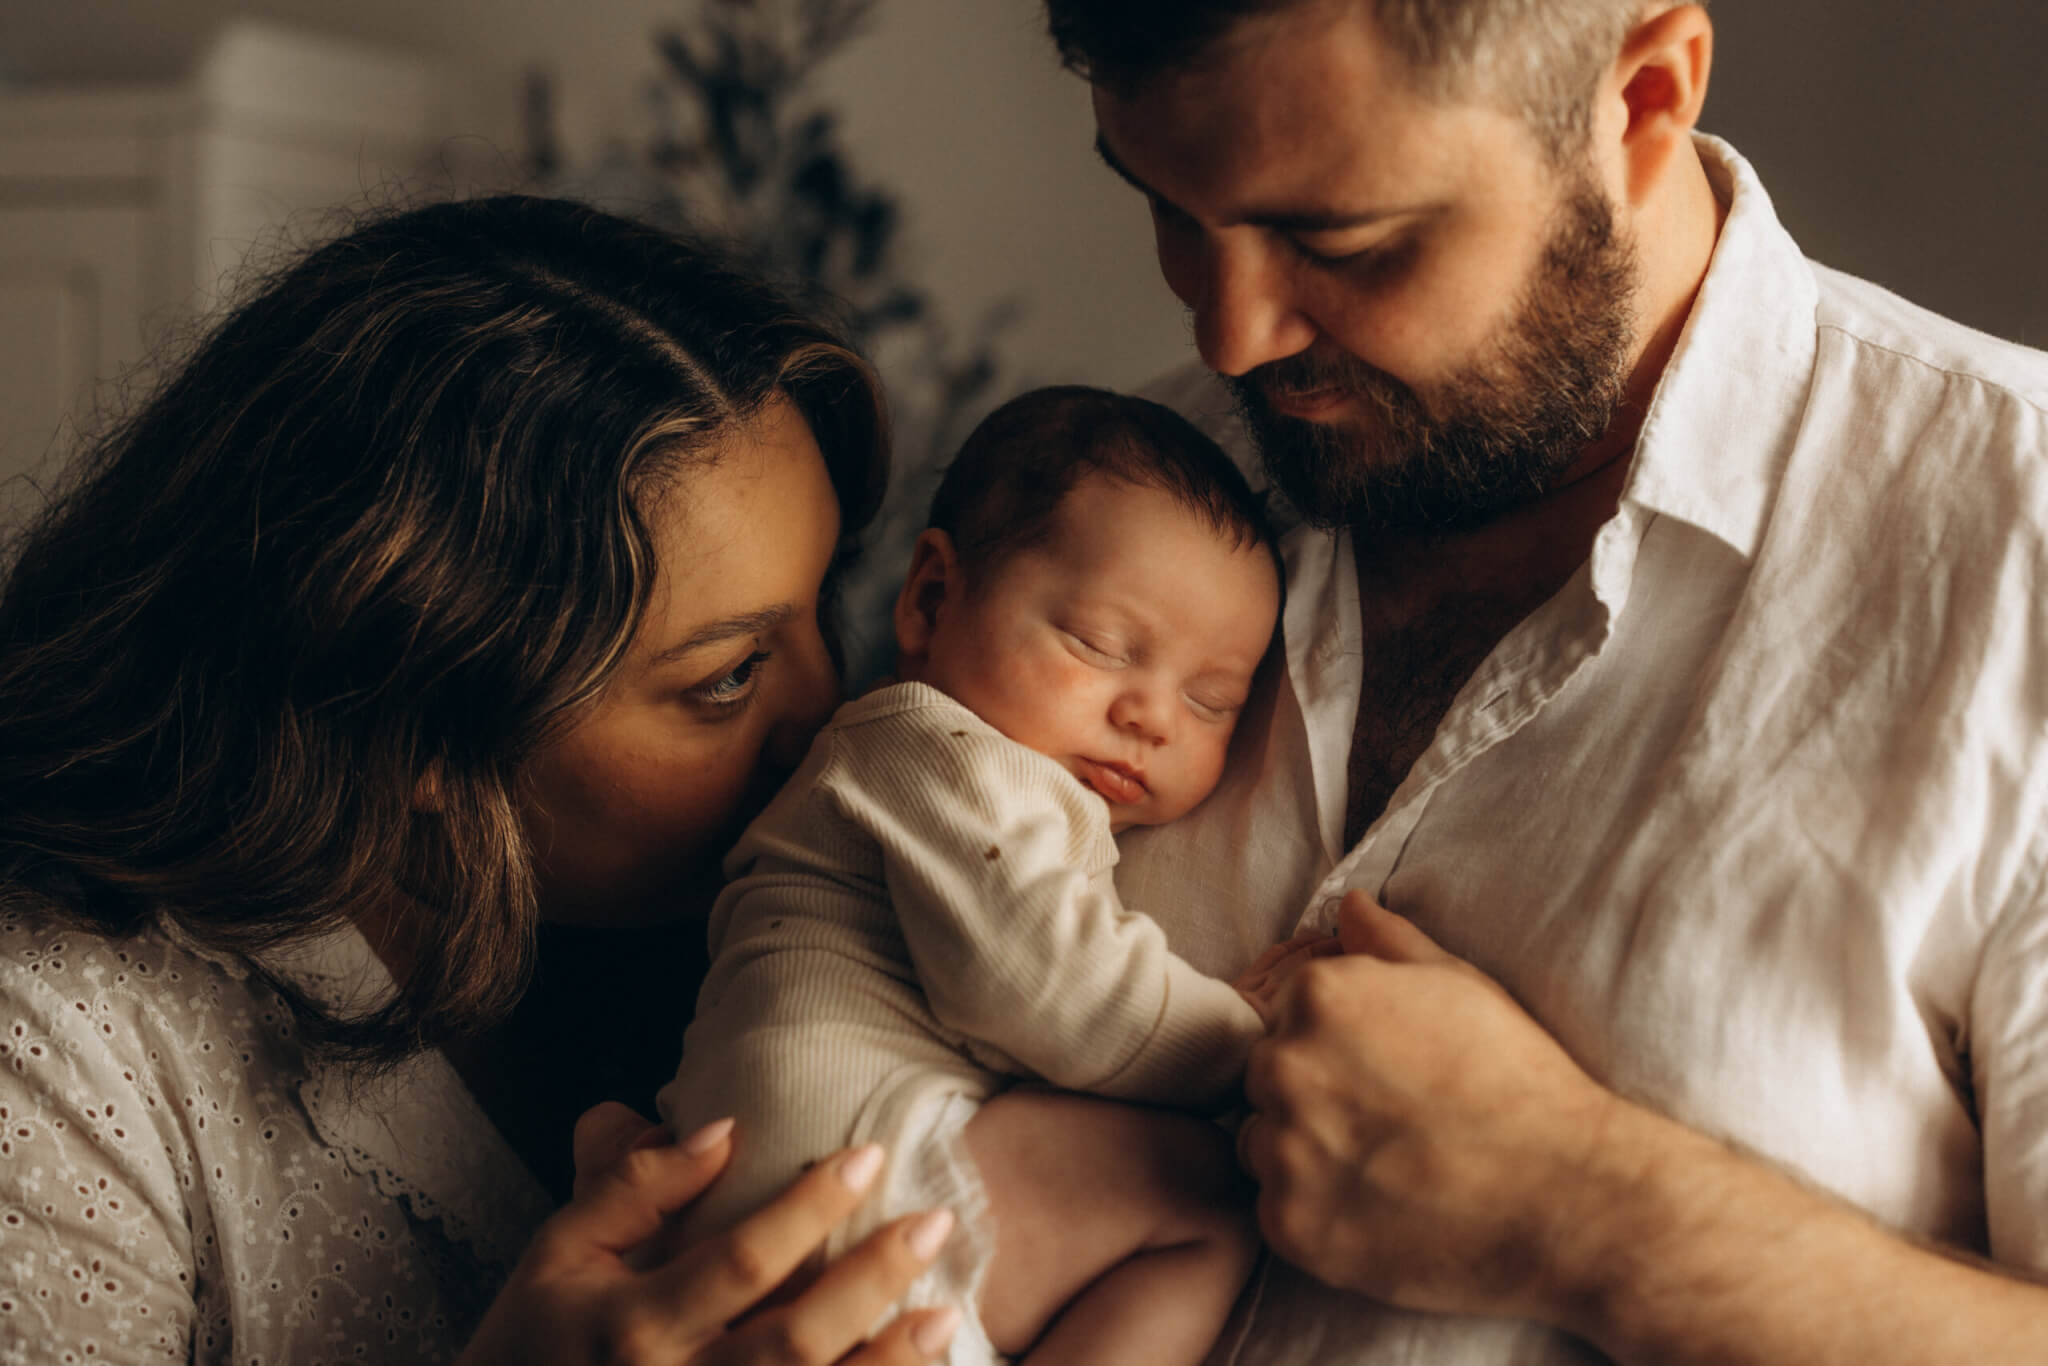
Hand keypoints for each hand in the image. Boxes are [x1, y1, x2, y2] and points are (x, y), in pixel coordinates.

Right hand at [459, 1102, 961, 1364]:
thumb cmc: (529, 1342)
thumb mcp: (559, 1253)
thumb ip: (632, 1187)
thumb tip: (724, 1130)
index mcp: (634, 1324)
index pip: (742, 1260)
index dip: (811, 1208)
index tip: (869, 1157)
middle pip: (795, 1341)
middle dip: (873, 1281)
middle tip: (936, 1222)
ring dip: (886, 1363)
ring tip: (944, 1312)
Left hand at [1237, 892, 1625, 1323]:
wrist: (1564, 1195)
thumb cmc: (1518, 1081)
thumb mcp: (1460, 985)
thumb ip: (1389, 941)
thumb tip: (1346, 906)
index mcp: (1318, 997)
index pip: (1287, 1014)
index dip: (1336, 1044)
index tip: (1383, 1071)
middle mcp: (1285, 1066)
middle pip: (1266, 1077)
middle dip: (1312, 1095)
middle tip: (1386, 1123)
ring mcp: (1284, 1150)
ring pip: (1263, 1145)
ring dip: (1304, 1156)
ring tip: (1384, 1169)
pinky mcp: (1291, 1225)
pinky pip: (1279, 1213)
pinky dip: (1316, 1216)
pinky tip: (1379, 1212)